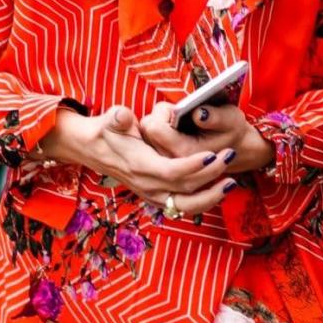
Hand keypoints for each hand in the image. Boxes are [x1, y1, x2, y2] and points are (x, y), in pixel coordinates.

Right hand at [41, 105, 233, 216]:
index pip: (171, 171)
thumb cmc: (105, 130)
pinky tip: (218, 191)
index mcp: (139, 166)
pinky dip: (201, 202)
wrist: (90, 148)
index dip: (193, 166)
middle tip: (230, 157)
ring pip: (185, 205)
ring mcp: (150, 194)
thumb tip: (123, 117)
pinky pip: (181, 206)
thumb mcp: (110, 119)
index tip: (213, 155)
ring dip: (211, 196)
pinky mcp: (154, 196)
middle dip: (211, 176)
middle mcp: (146, 185)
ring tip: (232, 182)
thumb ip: (118, 118)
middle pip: (184, 189)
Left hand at [139, 99, 273, 175]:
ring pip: (145, 132)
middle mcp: (171, 160)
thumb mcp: (232, 120)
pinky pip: (148, 137)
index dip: (163, 113)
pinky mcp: (161, 158)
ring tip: (178, 120)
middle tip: (178, 113)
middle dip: (160, 115)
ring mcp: (164, 161)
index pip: (154, 128)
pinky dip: (158, 128)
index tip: (178, 110)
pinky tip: (173, 126)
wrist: (236, 149)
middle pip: (147, 128)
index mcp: (185, 152)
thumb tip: (198, 113)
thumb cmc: (232, 131)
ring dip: (158, 121)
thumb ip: (216, 117)